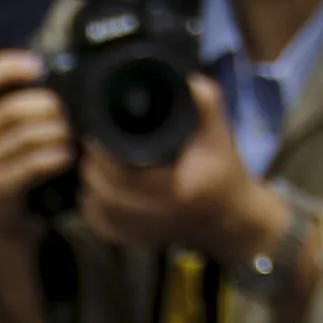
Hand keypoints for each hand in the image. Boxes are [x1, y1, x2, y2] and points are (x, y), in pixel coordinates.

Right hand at [0, 52, 76, 225]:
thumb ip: (4, 111)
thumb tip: (45, 79)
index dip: (8, 67)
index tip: (37, 68)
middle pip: (15, 108)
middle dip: (49, 108)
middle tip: (63, 116)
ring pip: (29, 135)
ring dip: (58, 134)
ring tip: (66, 138)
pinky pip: (36, 162)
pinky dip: (57, 156)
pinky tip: (64, 158)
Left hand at [80, 75, 291, 262]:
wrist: (232, 220)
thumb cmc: (225, 174)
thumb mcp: (221, 137)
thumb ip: (208, 107)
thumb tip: (189, 80)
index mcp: (179, 189)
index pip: (125, 175)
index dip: (103, 154)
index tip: (97, 134)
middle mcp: (161, 215)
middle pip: (105, 193)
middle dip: (92, 167)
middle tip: (90, 146)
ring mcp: (146, 232)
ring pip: (99, 212)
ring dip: (89, 186)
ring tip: (92, 164)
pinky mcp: (137, 242)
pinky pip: (103, 227)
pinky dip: (93, 209)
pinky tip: (95, 191)